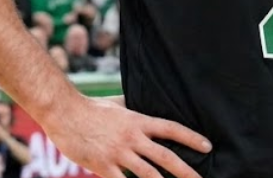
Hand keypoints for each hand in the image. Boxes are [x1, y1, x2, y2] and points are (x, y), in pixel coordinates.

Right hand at [42, 95, 210, 177]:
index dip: (190, 138)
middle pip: (165, 157)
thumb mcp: (117, 103)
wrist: (64, 112)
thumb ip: (133, 107)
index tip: (207, 146)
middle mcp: (132, 138)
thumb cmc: (90, 107)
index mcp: (137, 121)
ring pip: (148, 175)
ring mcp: (118, 153)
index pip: (171, 129)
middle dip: (185, 171)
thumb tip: (144, 102)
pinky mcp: (103, 166)